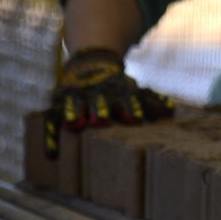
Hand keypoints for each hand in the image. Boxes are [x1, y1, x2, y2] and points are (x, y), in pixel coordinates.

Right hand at [43, 47, 173, 157]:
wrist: (90, 63)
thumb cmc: (117, 85)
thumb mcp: (134, 90)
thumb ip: (151, 101)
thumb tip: (170, 110)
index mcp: (116, 89)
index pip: (124, 96)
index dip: (130, 107)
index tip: (135, 118)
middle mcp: (94, 92)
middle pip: (98, 99)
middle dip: (100, 108)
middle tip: (102, 120)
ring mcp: (75, 97)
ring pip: (74, 104)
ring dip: (74, 113)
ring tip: (74, 125)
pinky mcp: (58, 105)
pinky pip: (51, 120)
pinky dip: (50, 137)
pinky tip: (52, 156)